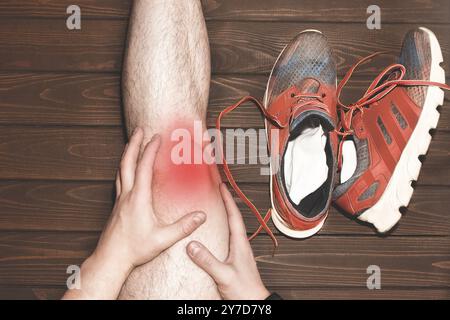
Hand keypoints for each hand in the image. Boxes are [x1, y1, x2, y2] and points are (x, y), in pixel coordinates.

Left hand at [64, 128, 205, 298]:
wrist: (110, 259)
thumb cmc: (134, 249)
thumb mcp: (163, 238)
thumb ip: (183, 226)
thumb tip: (201, 216)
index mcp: (138, 198)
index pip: (144, 167)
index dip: (150, 150)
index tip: (157, 137)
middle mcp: (126, 195)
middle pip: (127, 162)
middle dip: (134, 143)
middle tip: (139, 129)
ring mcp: (119, 200)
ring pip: (120, 170)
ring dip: (127, 154)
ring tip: (132, 144)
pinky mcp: (116, 206)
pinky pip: (119, 180)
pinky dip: (123, 168)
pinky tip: (127, 171)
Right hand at [186, 183, 269, 299]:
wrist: (255, 303)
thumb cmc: (245, 291)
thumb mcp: (224, 275)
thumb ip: (208, 260)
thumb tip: (192, 245)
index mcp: (240, 244)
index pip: (235, 216)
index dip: (228, 200)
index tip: (222, 186)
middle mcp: (241, 245)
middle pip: (234, 218)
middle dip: (226, 203)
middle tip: (218, 192)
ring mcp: (240, 252)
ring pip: (232, 228)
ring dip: (225, 216)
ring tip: (216, 207)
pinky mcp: (236, 260)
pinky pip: (228, 239)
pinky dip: (222, 230)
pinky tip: (215, 234)